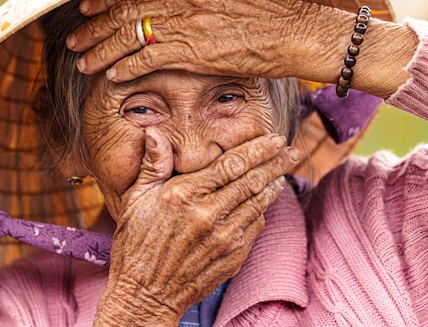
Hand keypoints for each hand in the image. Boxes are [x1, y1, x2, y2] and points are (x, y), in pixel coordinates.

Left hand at [67, 0, 328, 81]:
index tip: (88, 7)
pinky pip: (149, 59)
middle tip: (74, 37)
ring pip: (131, 36)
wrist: (298, 32)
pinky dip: (126, 67)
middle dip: (95, 26)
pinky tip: (111, 75)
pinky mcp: (195, 54)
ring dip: (102, 49)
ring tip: (82, 60)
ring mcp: (189, 25)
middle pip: (127, 10)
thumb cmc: (275, 8)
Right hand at [92, 128, 300, 326]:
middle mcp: (209, 214)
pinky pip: (256, 227)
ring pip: (259, 203)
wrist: (145, 295)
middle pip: (253, 181)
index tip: (275, 139)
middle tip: (292, 151)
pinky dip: (262, 211)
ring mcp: (224, 238)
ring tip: (283, 171)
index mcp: (185, 195)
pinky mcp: (233, 257)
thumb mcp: (136, 199)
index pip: (231, 164)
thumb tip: (154, 133)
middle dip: (276, 163)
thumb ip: (152, 165)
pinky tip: (264, 202)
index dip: (257, 149)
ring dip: (274, 185)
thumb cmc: (136, 245)